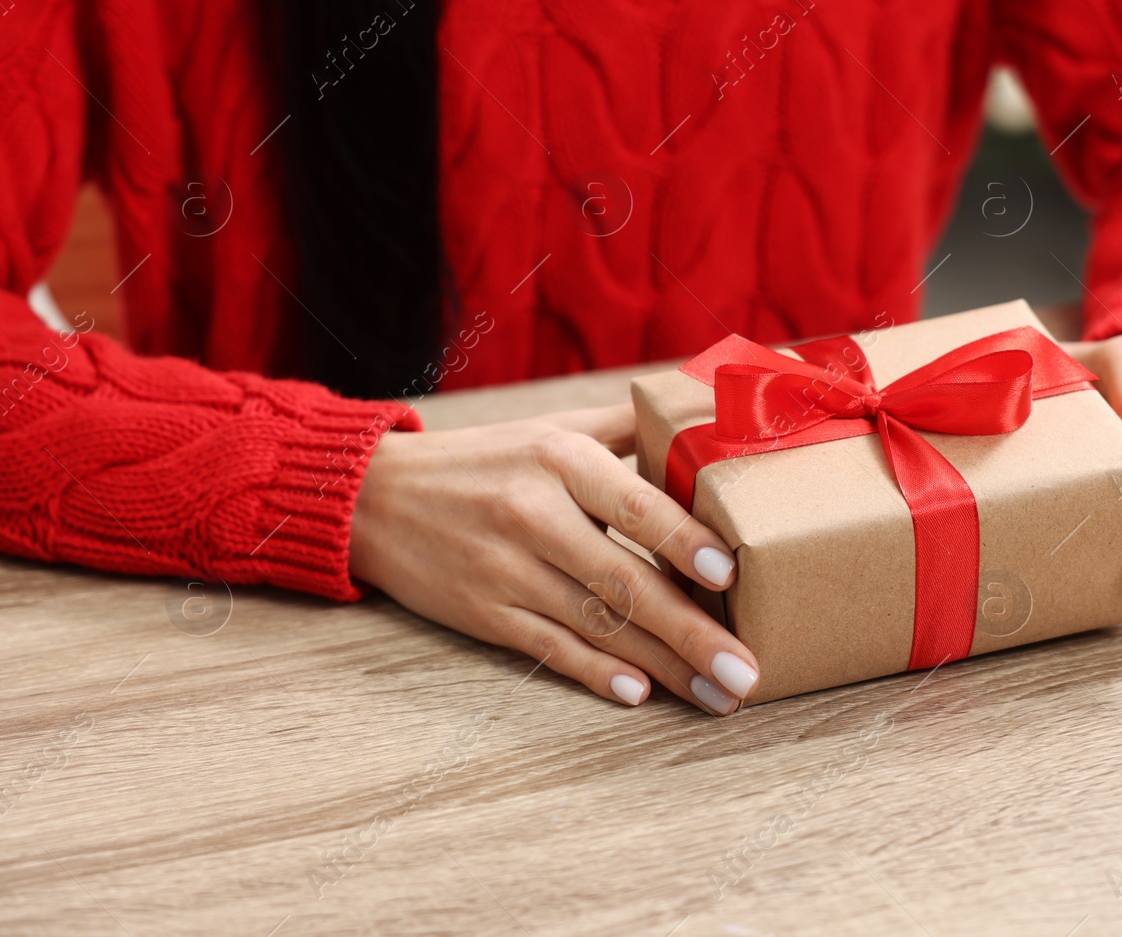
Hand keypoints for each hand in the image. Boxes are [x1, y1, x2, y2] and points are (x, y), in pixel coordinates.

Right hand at [349, 403, 758, 713]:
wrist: (375, 496)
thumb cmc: (486, 459)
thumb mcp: (553, 427)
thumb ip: (629, 429)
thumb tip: (710, 425)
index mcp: (560, 459)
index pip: (633, 505)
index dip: (685, 542)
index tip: (733, 575)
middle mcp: (533, 514)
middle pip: (625, 581)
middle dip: (693, 631)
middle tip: (746, 670)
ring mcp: (505, 569)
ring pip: (597, 625)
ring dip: (663, 666)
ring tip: (717, 696)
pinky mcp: (483, 614)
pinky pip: (550, 649)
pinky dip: (597, 674)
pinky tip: (640, 693)